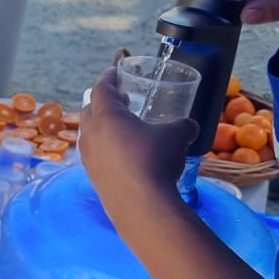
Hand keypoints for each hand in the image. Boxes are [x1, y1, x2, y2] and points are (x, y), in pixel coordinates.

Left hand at [78, 68, 194, 223]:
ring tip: (124, 128)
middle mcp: (91, 134)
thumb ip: (183, 126)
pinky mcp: (92, 177)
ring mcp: (88, 158)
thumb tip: (190, 126)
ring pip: (90, 133)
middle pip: (90, 110)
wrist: (141, 206)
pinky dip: (105, 147)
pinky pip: (94, 154)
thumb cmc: (156, 162)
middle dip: (104, 101)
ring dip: (103, 126)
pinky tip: (124, 155)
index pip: (101, 89)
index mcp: (106, 116)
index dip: (108, 77)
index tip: (114, 71)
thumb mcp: (177, 137)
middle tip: (122, 100)